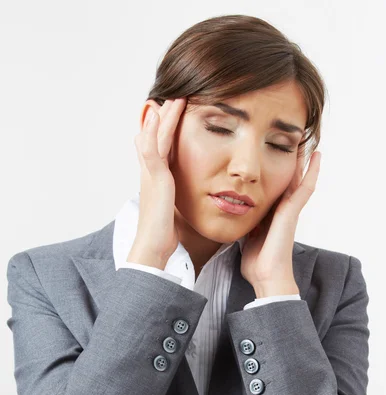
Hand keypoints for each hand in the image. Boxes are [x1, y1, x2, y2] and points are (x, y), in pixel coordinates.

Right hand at [127, 97, 186, 268]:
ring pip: (153, 138)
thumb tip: (176, 198)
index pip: (159, 149)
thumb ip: (173, 198)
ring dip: (162, 117)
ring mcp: (150, 174)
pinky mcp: (154, 178)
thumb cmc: (162, 233)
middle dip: (163, 118)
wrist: (152, 246)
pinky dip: (154, 130)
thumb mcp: (170, 210)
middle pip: (155, 138)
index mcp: (155, 179)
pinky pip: (151, 149)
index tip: (172, 115)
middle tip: (172, 98)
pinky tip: (158, 114)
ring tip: (171, 98)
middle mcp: (150, 173)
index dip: (164, 132)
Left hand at [240, 150, 321, 296]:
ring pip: (299, 181)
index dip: (275, 174)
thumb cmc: (257, 263)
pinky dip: (311, 172)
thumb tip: (235, 214)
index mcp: (271, 216)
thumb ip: (245, 225)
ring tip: (307, 142)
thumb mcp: (246, 237)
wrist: (266, 277)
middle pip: (289, 181)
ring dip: (303, 162)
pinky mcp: (292, 213)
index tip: (274, 157)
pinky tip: (316, 156)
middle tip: (295, 142)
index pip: (275, 189)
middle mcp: (282, 212)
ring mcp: (289, 211)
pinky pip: (305, 188)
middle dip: (291, 164)